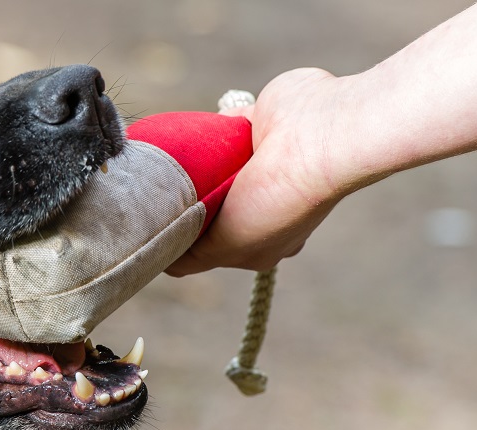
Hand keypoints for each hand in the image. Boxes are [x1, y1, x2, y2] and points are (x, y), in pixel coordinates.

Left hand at [166, 68, 355, 274]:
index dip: (185, 235)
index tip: (160, 225)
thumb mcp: (231, 245)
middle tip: (162, 190)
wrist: (315, 136)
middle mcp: (264, 203)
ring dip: (193, 165)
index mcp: (264, 239)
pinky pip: (216, 130)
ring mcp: (260, 164)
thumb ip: (194, 256)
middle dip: (186, 199)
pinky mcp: (254, 125)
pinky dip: (204, 130)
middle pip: (207, 205)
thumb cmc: (277, 199)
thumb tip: (163, 256)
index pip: (212, 243)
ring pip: (209, 169)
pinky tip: (191, 131)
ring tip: (171, 160)